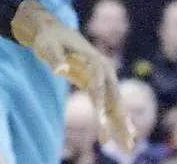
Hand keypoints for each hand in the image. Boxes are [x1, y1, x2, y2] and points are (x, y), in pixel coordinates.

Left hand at [11, 0, 134, 150]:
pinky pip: (109, 103)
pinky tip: (126, 131)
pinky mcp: (98, 83)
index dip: (101, 107)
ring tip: (128, 144)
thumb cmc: (49, 39)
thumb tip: (59, 70)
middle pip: (113, 98)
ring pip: (114, 103)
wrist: (53, 31)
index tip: (103, 124)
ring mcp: (103, 77)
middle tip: (125, 142)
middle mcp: (104, 69)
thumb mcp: (48, 46)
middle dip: (119, 120)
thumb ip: (55, 58)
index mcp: (94, 61)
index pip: (98, 88)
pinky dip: (116, 117)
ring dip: (122, 123)